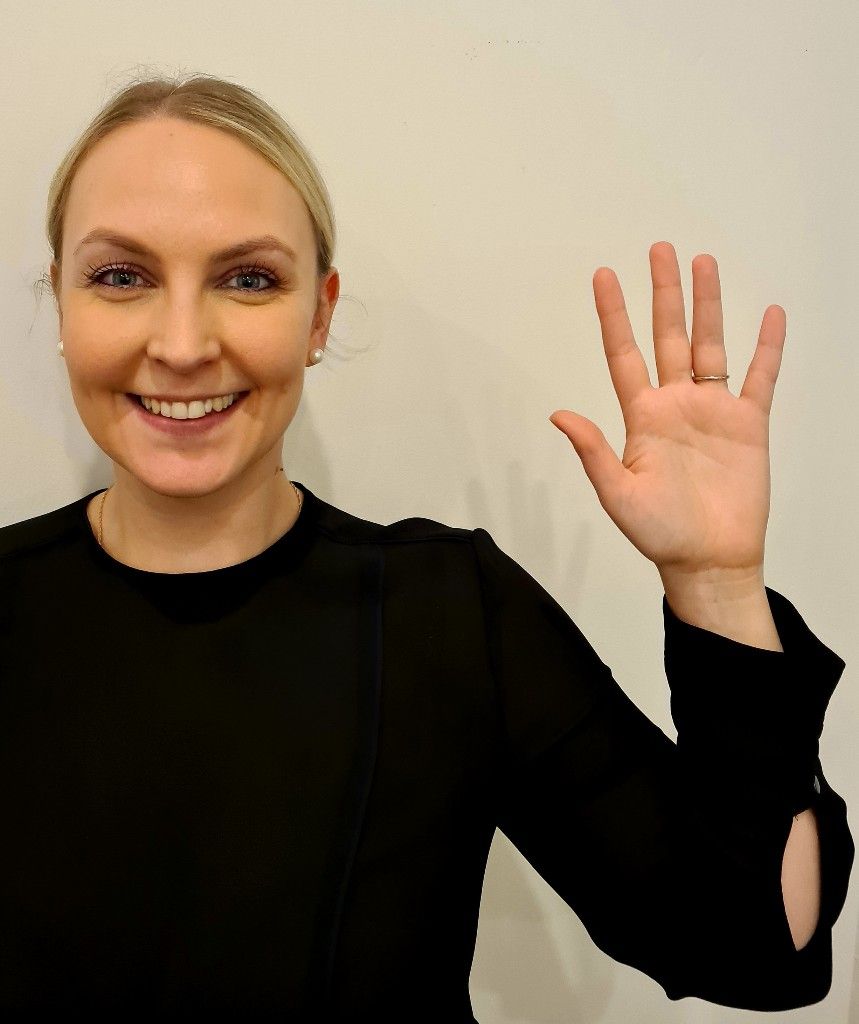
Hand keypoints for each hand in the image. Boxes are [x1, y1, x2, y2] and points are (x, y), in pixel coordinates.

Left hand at [549, 241, 784, 577]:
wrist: (709, 559)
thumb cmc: (660, 533)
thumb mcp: (618, 494)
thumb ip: (592, 451)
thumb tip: (558, 414)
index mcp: (641, 417)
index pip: (622, 354)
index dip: (613, 316)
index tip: (603, 276)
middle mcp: (675, 405)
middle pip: (668, 336)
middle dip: (664, 294)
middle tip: (661, 249)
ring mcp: (712, 411)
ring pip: (711, 345)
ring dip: (708, 306)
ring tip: (704, 263)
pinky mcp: (749, 425)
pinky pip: (760, 377)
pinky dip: (767, 348)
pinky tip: (770, 315)